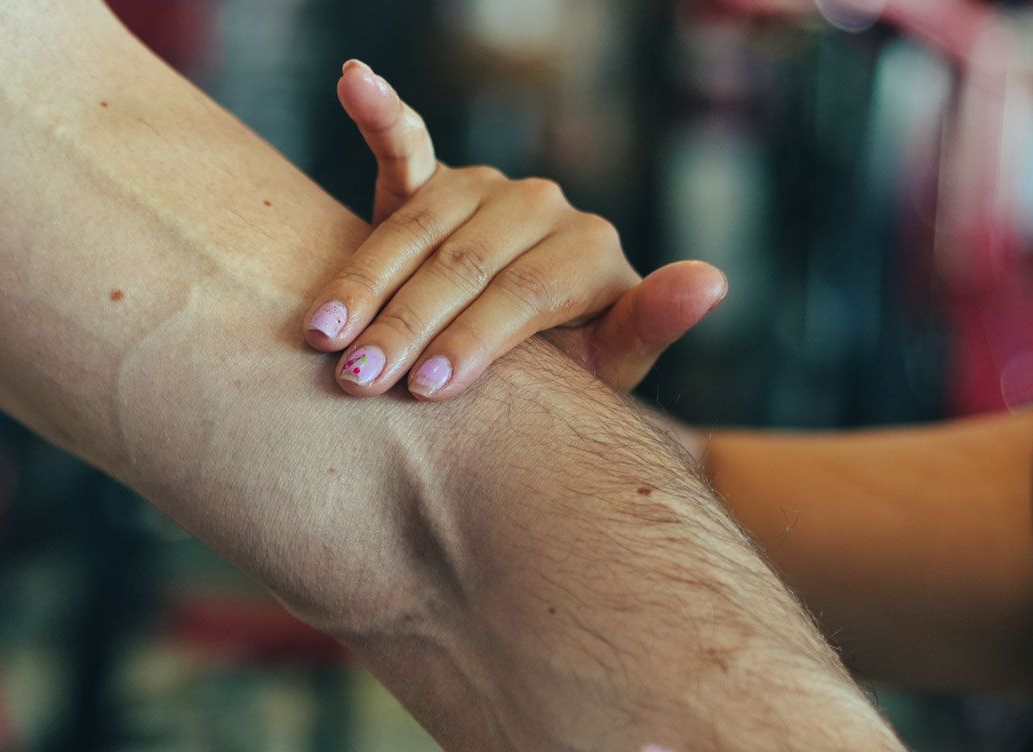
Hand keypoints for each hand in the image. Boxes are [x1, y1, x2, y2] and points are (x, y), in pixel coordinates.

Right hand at [305, 60, 727, 399]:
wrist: (524, 365)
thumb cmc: (567, 377)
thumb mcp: (611, 366)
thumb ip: (651, 323)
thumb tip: (712, 277)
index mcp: (591, 251)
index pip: (524, 293)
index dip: (473, 340)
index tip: (425, 390)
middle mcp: (541, 207)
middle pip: (464, 265)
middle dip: (404, 326)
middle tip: (357, 381)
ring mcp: (485, 190)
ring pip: (418, 228)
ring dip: (363, 281)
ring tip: (321, 336)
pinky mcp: (435, 179)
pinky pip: (406, 142)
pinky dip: (379, 109)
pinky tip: (355, 81)